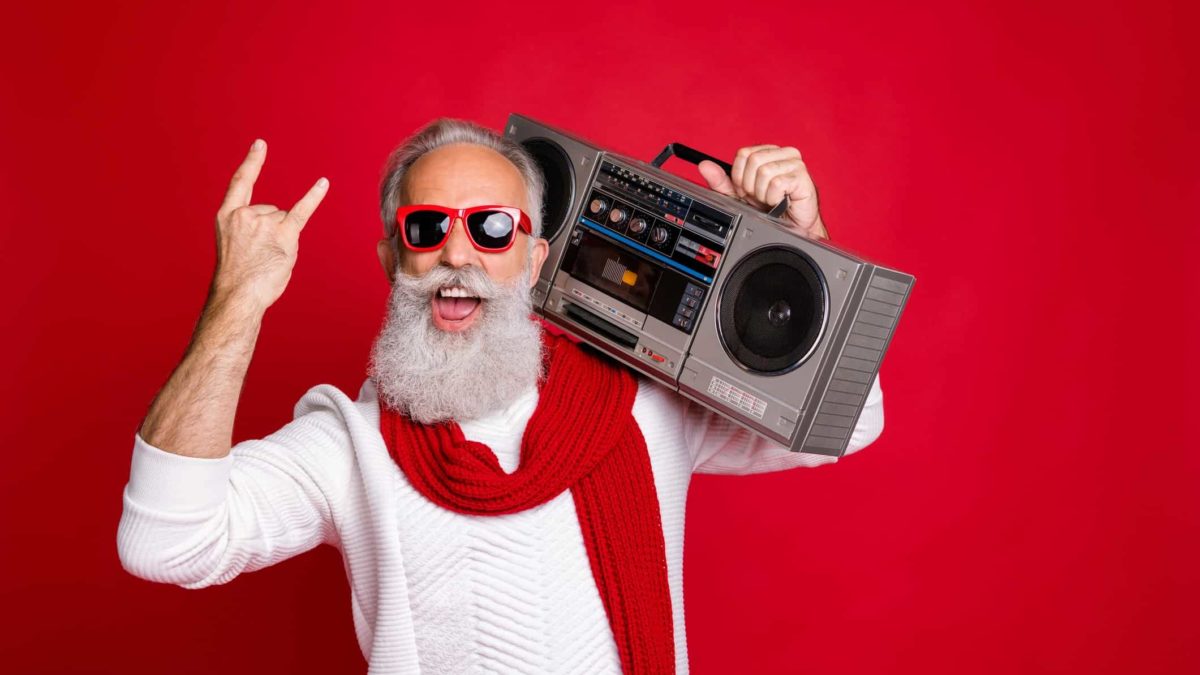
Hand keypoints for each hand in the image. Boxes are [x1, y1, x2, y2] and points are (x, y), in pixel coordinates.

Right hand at [209, 139, 328, 311]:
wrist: (238, 294)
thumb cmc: (238, 276)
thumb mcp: (233, 245)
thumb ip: (250, 229)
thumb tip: (279, 223)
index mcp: (227, 216)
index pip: (241, 182)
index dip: (252, 163)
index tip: (260, 145)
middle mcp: (246, 214)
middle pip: (272, 210)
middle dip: (272, 231)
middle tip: (260, 256)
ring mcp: (265, 222)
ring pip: (285, 220)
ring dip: (283, 239)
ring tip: (269, 259)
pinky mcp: (284, 234)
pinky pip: (301, 211)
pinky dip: (313, 197)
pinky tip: (323, 183)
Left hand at [697, 145, 827, 240]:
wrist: (790, 227)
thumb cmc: (770, 210)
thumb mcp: (739, 195)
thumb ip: (721, 181)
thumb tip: (704, 165)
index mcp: (767, 152)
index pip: (743, 153)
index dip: (740, 176)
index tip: (748, 190)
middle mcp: (782, 153)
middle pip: (753, 160)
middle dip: (750, 185)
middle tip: (760, 197)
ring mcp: (795, 163)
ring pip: (764, 172)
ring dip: (762, 193)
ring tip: (771, 200)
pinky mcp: (803, 176)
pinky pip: (777, 183)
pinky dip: (773, 198)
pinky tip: (780, 202)